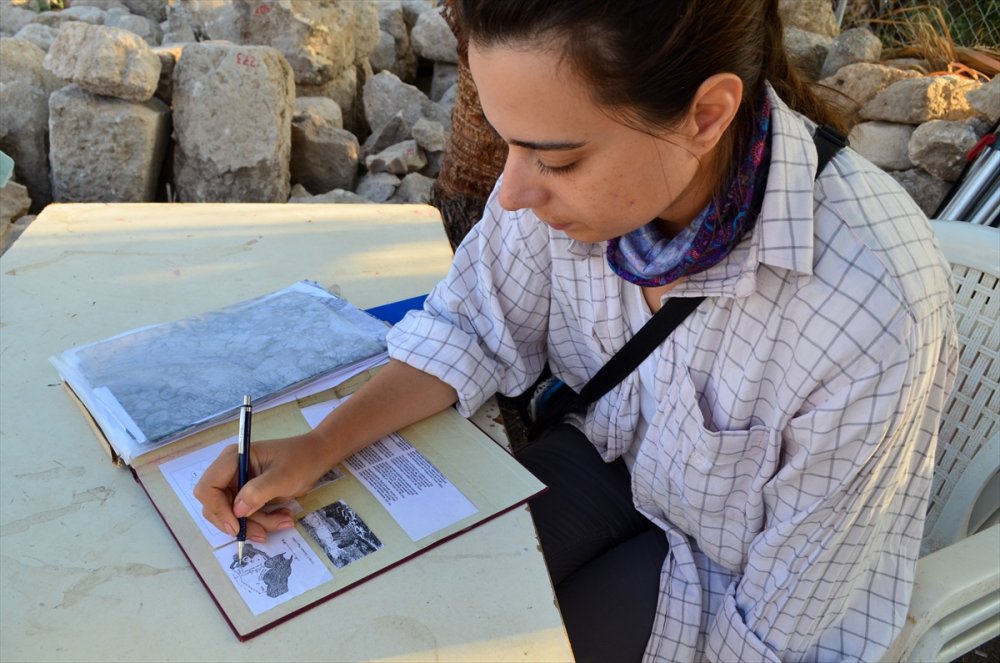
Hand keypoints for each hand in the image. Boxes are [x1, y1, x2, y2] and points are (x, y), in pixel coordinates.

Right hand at [194, 431, 331, 542]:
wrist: (317, 457)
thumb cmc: (301, 460)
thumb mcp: (283, 476)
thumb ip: (259, 491)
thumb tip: (237, 511)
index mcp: (232, 459)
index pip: (208, 489)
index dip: (218, 510)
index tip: (237, 527)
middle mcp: (229, 472)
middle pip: (216, 507)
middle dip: (240, 523)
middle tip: (263, 533)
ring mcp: (237, 484)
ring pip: (233, 516)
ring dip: (257, 524)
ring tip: (284, 520)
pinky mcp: (247, 495)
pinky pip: (246, 516)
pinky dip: (263, 521)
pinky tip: (283, 517)